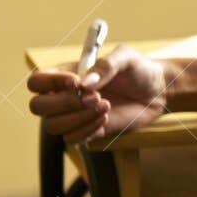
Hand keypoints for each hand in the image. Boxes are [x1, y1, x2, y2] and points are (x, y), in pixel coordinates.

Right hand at [25, 44, 169, 144]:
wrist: (159, 91)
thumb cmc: (138, 70)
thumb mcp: (126, 58)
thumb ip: (106, 65)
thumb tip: (86, 82)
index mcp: (66, 75)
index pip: (36, 81)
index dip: (49, 82)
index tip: (76, 81)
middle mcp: (64, 96)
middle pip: (38, 106)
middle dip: (63, 103)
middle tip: (94, 97)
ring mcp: (74, 116)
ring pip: (53, 126)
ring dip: (78, 118)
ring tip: (105, 106)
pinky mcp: (88, 131)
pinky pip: (72, 138)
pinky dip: (87, 130)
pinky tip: (106, 118)